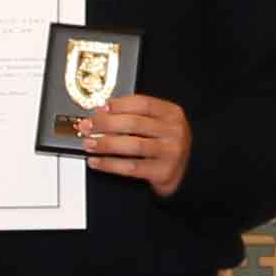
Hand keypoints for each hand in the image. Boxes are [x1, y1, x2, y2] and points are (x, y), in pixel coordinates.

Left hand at [76, 94, 191, 197]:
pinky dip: (109, 164)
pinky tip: (96, 161)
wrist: (187, 171)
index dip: (118, 105)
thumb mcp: (161, 124)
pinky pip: (130, 167)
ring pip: (131, 145)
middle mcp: (174, 131)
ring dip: (105, 144)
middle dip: (105, 124)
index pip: (143, 103)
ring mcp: (170, 152)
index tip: (100, 109)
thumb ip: (137, 115)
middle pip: (134, 123)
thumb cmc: (166, 144)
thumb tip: (102, 113)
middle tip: (87, 126)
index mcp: (172, 114)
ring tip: (89, 143)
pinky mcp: (162, 172)